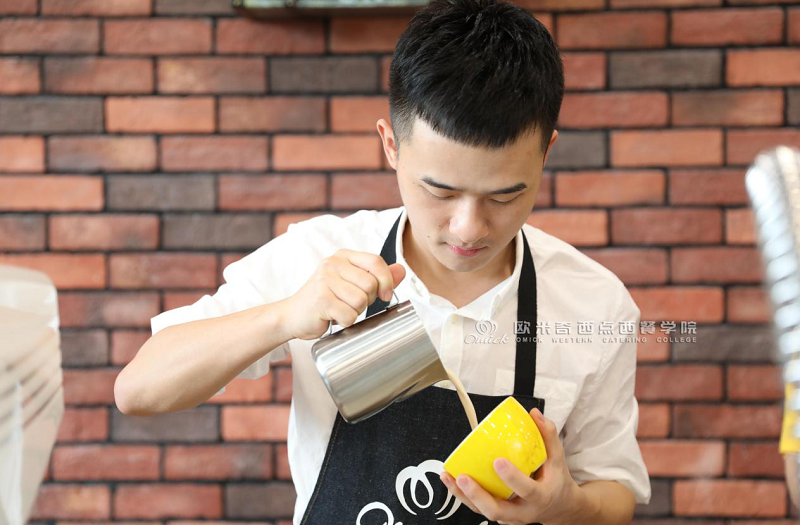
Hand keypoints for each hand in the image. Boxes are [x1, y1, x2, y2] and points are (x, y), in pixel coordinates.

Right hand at [281, 249, 405, 340]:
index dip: (386, 280)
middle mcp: (333, 263)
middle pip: (371, 284)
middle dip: (367, 301)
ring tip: (340, 309)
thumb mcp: (351, 283)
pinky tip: (333, 317)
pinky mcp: (321, 299)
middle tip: (350, 303)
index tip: (384, 295)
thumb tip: (401, 270)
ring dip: (355, 312)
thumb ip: (377, 276)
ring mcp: (325, 280)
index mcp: (343, 256)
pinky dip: (345, 322)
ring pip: (361, 301)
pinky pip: (349, 315)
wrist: (292, 315)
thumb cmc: (325, 299)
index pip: (376, 262)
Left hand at [439, 407, 582, 524]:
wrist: (559, 507)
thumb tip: (534, 414)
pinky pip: (479, 508)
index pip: (527, 489)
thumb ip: (547, 436)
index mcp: (541, 496)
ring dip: (464, 496)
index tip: (498, 461)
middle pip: (497, 510)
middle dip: (478, 495)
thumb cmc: (556, 480)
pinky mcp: (501, 515)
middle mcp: (524, 510)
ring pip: (483, 511)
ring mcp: (510, 516)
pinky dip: (463, 496)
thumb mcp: (557, 458)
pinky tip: (451, 481)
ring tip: (449, 478)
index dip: (512, 478)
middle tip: (464, 478)